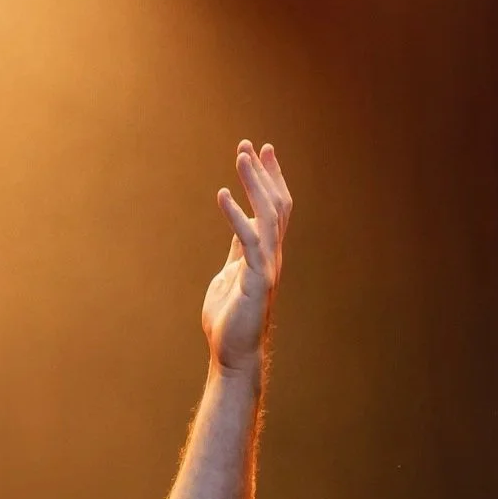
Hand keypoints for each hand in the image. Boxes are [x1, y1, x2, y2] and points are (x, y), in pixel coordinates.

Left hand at [201, 141, 292, 373]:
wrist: (232, 353)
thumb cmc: (229, 319)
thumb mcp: (231, 274)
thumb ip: (238, 251)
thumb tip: (239, 232)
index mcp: (265, 253)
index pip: (273, 208)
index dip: (269, 178)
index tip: (261, 151)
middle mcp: (271, 255)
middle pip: (275, 204)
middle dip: (264, 173)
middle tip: (250, 145)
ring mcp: (266, 266)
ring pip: (268, 216)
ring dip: (255, 184)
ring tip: (242, 156)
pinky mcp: (255, 280)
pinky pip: (248, 241)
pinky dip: (236, 216)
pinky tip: (222, 196)